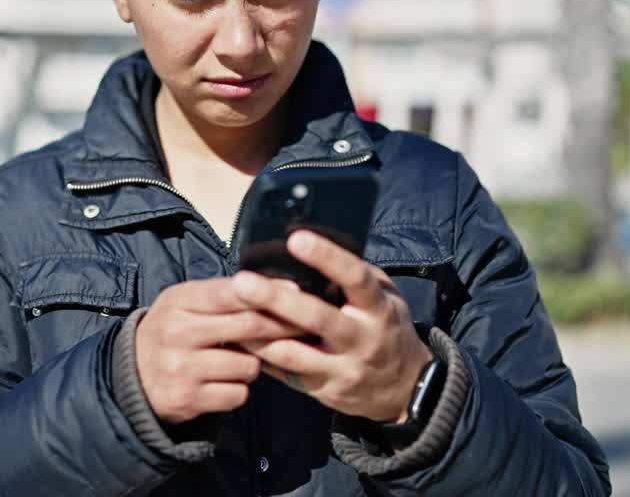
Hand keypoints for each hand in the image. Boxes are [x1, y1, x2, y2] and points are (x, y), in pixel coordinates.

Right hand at [135, 277, 303, 424]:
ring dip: (253, 365)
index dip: (267, 294)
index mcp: (178, 301)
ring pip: (248, 365)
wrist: (131, 378)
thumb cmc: (172, 331)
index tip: (295, 296)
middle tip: (300, 327)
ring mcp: (182, 368)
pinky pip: (238, 394)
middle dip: (280, 327)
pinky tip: (224, 382)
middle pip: (248, 326)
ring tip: (238, 360)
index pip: (230, 293)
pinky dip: (238, 389)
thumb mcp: (187, 303)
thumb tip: (288, 290)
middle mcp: (177, 333)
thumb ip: (230, 295)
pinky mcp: (188, 400)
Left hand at [233, 230, 432, 422]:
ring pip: (292, 353)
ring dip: (256, 333)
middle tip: (242, 281)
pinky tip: (236, 340)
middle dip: (276, 300)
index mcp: (378, 308)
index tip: (296, 238)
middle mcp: (361, 339)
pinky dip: (259, 356)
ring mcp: (342, 369)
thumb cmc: (386, 328)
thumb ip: (357, 277)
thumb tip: (321, 246)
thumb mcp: (386, 299)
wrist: (403, 388)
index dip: (326, 258)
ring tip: (226, 312)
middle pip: (315, 318)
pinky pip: (284, 373)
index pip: (354, 278)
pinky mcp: (323, 391)